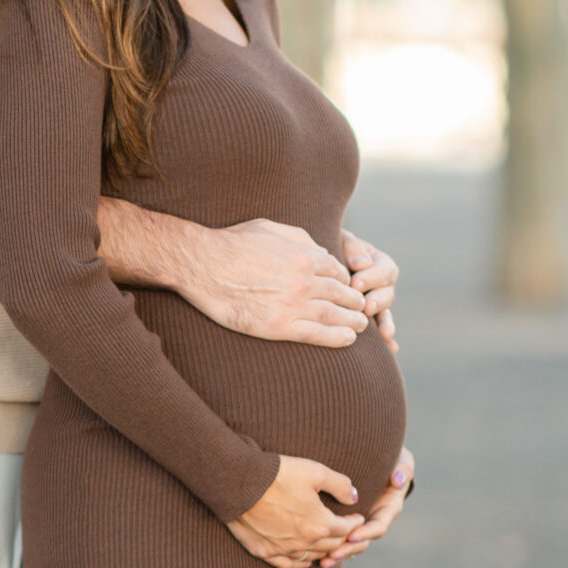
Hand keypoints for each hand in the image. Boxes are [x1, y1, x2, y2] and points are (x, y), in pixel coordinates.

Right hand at [181, 218, 369, 346]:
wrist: (203, 265)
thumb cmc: (232, 243)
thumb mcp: (270, 228)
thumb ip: (301, 238)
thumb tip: (323, 250)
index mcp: (305, 256)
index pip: (336, 271)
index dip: (345, 280)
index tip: (348, 287)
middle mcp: (304, 281)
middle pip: (341, 294)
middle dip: (355, 301)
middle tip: (363, 308)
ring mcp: (293, 305)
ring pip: (334, 315)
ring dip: (353, 321)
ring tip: (362, 325)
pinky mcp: (279, 327)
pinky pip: (316, 335)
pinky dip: (337, 338)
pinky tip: (348, 339)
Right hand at [227, 456, 364, 567]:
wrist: (238, 481)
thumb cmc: (278, 473)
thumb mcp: (315, 471)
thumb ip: (340, 485)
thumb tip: (354, 497)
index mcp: (320, 523)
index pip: (346, 529)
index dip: (355, 523)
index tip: (358, 517)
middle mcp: (304, 542)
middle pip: (331, 546)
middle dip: (342, 538)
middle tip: (346, 532)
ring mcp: (283, 549)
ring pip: (311, 557)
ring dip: (323, 552)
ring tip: (328, 544)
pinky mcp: (263, 551)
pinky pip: (287, 565)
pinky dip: (299, 563)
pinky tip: (303, 561)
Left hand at [316, 446, 414, 567]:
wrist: (378, 462)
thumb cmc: (392, 462)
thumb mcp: (401, 462)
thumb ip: (403, 469)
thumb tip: (398, 481)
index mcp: (388, 510)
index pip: (378, 526)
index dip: (366, 532)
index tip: (352, 535)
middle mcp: (374, 520)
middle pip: (362, 541)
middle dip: (348, 549)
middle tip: (333, 554)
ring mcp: (361, 524)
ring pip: (350, 545)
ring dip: (338, 554)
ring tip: (324, 562)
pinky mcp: (347, 524)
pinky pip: (340, 540)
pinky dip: (329, 548)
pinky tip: (317, 557)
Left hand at [341, 231, 399, 351]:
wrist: (316, 266)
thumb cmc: (329, 248)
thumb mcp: (341, 242)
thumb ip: (353, 249)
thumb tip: (363, 264)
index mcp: (378, 263)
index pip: (384, 270)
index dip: (373, 277)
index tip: (356, 283)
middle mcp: (381, 284)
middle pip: (388, 293)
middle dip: (378, 300)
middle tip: (365, 307)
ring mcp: (376, 302)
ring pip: (385, 313)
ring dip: (385, 322)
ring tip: (382, 333)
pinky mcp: (369, 318)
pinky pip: (381, 329)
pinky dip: (387, 338)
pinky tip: (391, 348)